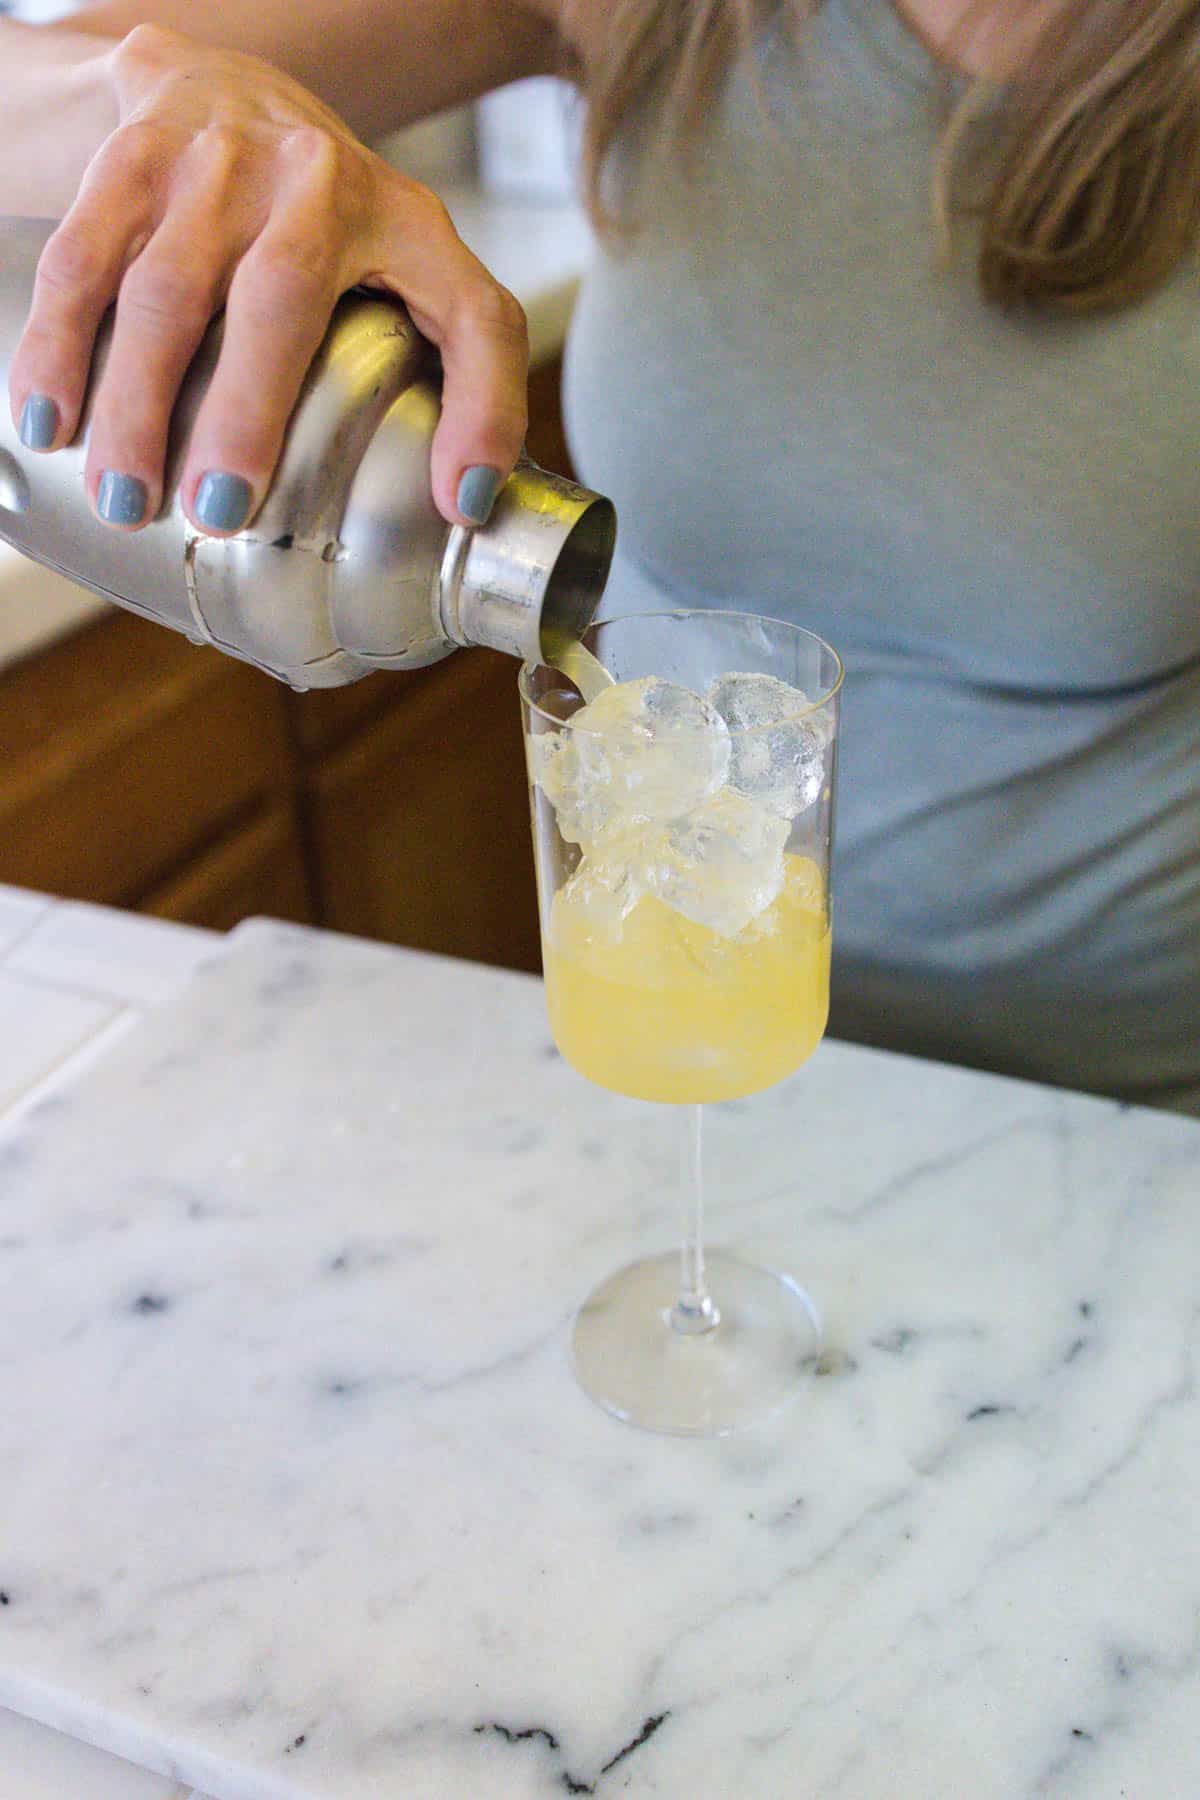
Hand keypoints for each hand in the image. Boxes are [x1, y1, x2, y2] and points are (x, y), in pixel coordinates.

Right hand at [7, 23, 527, 532]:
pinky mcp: (133, 160)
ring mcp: (218, 163)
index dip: (482, 408)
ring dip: (137, 401)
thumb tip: (466, 504)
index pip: (473, 316)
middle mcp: (317, 181)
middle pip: (280, 299)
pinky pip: (85, 260)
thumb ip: (462, 373)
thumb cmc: (325, 220)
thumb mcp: (413, 271)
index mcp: (408, 224)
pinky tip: (48, 421)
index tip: (457, 501)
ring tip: (124, 498)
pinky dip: (59, 345)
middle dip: (244, 414)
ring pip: (167, 288)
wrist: (215, 85)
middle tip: (217, 514)